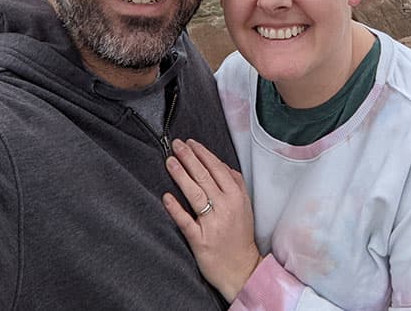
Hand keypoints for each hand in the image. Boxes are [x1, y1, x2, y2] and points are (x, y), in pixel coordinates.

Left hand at [162, 139, 262, 300]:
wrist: (241, 268)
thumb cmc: (240, 234)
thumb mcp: (244, 205)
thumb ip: (235, 183)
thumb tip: (220, 164)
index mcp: (236, 196)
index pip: (217, 168)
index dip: (202, 153)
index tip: (190, 143)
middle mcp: (225, 207)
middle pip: (204, 177)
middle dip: (189, 158)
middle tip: (176, 145)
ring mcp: (213, 223)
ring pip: (195, 194)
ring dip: (181, 175)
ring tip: (170, 162)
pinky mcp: (201, 240)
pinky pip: (186, 221)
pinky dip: (176, 208)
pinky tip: (166, 197)